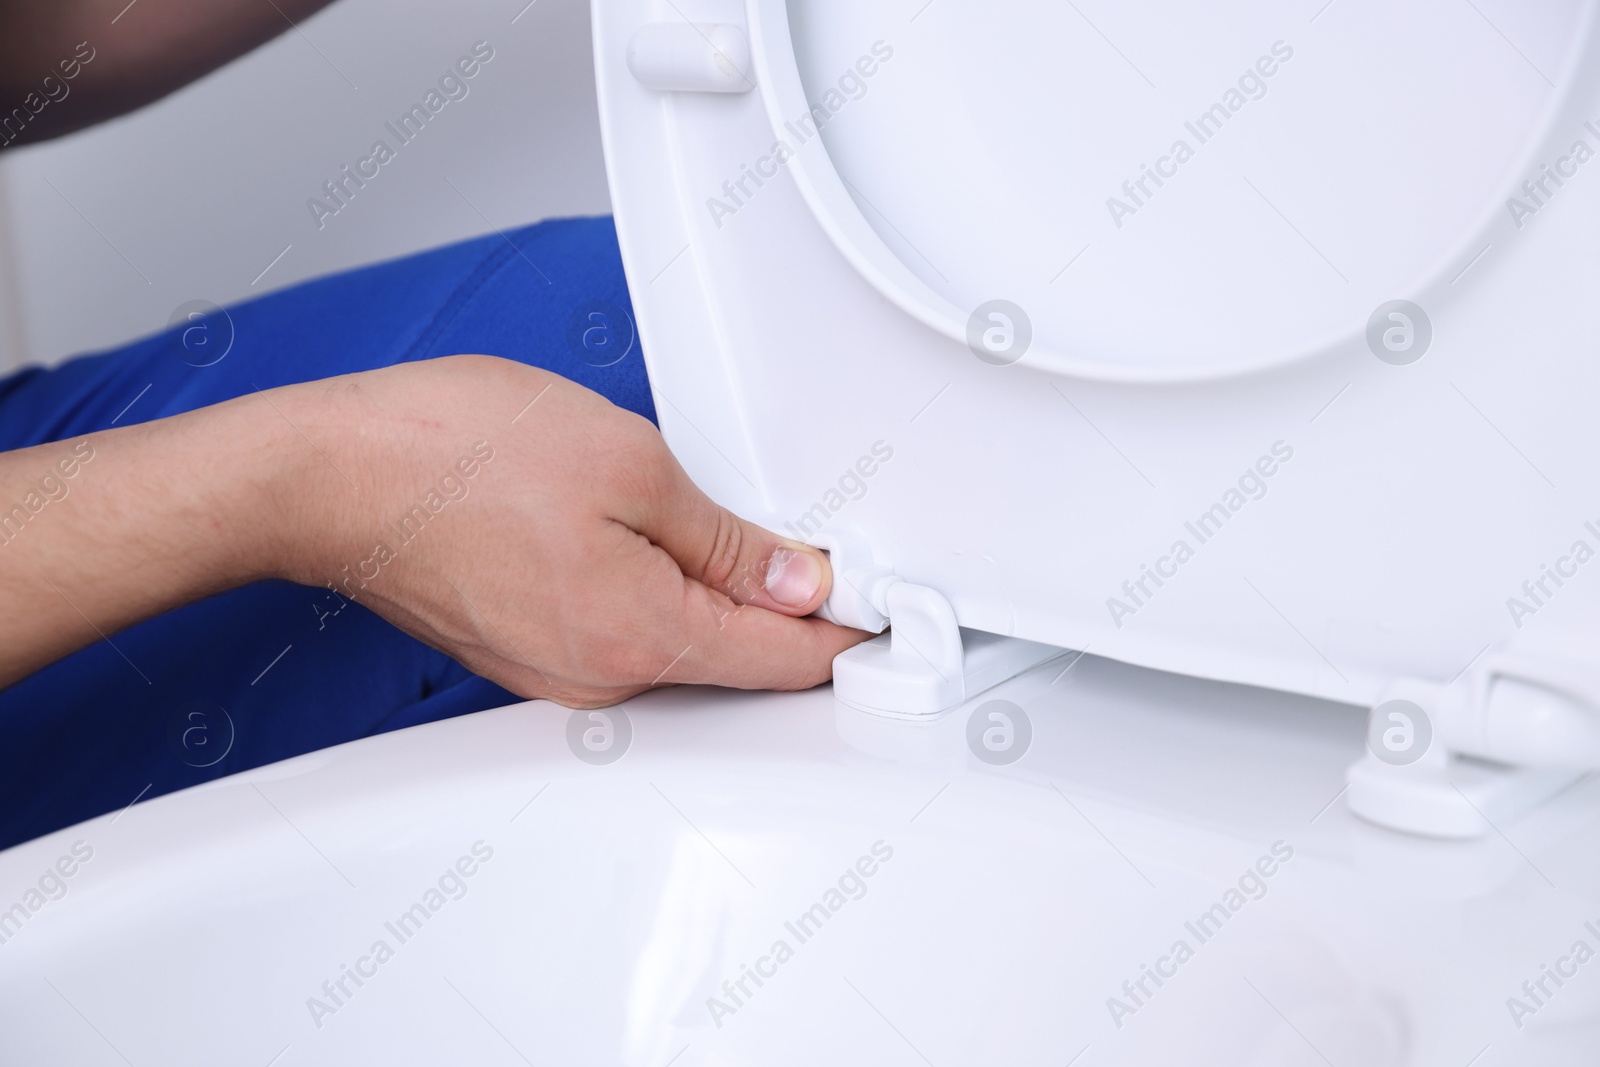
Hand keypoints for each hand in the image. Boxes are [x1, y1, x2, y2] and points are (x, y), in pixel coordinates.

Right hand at [270, 355, 869, 707]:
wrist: (326, 475)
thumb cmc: (452, 454)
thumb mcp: (630, 463)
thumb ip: (729, 537)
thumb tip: (801, 579)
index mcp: (643, 637)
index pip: (788, 659)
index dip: (850, 626)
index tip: (886, 598)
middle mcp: (603, 682)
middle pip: (737, 659)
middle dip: (784, 604)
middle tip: (806, 533)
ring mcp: (559, 676)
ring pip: (679, 645)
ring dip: (712, 593)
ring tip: (706, 517)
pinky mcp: (528, 655)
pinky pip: (623, 636)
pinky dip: (655, 596)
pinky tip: (641, 537)